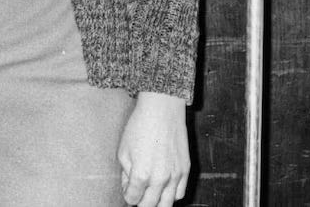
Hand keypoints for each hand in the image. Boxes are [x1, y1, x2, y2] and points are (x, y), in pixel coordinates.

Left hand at [118, 91, 189, 206]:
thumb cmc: (139, 127)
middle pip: (150, 205)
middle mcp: (160, 179)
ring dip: (157, 202)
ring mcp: (175, 176)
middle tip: (137, 196)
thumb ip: (126, 173)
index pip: (133, 198)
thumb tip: (129, 186)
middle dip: (141, 203)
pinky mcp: (185, 170)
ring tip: (150, 196)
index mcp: (141, 174)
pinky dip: (171, 196)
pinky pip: (180, 193)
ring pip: (167, 204)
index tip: (127, 193)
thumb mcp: (123, 150)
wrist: (162, 112)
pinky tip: (164, 190)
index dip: (128, 196)